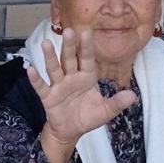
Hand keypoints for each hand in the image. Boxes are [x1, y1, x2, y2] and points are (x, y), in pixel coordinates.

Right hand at [28, 27, 136, 162]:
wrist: (71, 131)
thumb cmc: (87, 116)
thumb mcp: (105, 111)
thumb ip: (117, 103)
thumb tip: (133, 96)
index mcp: (87, 77)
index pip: (87, 58)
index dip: (86, 47)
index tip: (86, 32)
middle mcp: (72, 77)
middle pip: (69, 59)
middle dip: (69, 46)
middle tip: (69, 31)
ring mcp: (58, 86)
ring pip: (54, 68)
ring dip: (50, 57)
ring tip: (46, 43)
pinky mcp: (48, 97)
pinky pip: (41, 86)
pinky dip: (36, 79)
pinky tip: (31, 69)